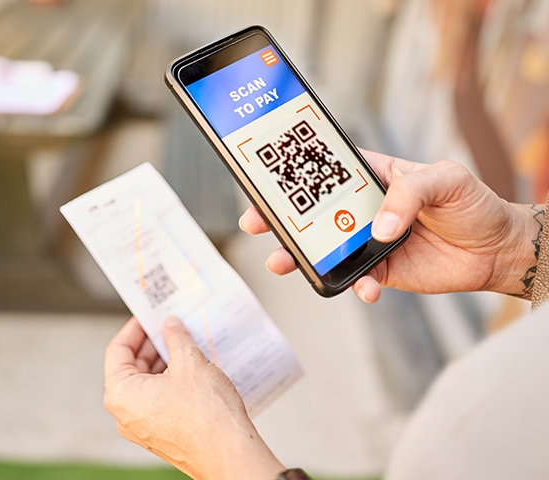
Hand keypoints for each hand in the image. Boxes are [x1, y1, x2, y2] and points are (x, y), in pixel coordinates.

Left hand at [104, 317, 284, 479]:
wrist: (229, 452)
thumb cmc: (206, 415)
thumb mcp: (189, 361)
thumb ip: (175, 338)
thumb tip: (170, 326)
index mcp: (121, 395)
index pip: (118, 350)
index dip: (134, 328)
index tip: (147, 316)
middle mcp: (126, 414)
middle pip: (131, 367)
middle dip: (152, 345)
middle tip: (170, 326)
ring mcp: (144, 427)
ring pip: (147, 385)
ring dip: (164, 363)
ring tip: (185, 344)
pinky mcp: (162, 435)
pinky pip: (159, 400)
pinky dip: (171, 381)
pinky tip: (192, 368)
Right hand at [239, 150, 540, 302]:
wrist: (496, 249)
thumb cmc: (471, 203)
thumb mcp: (444, 180)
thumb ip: (409, 194)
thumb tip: (378, 229)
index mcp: (372, 177)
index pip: (326, 170)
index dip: (294, 174)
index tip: (266, 180)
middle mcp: (363, 209)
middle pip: (313, 212)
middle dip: (281, 219)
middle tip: (256, 223)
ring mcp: (367, 241)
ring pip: (324, 249)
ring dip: (301, 257)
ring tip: (283, 262)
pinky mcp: (378, 270)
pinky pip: (354, 279)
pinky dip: (353, 286)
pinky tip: (364, 289)